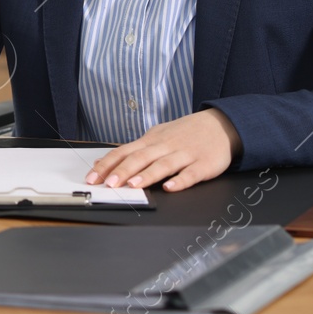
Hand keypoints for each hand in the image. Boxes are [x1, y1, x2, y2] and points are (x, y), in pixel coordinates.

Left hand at [84, 109, 242, 192]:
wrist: (220, 125)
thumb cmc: (184, 133)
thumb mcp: (157, 136)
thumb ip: (134, 150)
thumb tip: (106, 161)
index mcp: (151, 140)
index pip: (124, 151)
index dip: (107, 164)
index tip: (92, 177)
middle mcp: (165, 146)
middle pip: (140, 158)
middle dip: (122, 171)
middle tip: (107, 184)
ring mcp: (185, 154)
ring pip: (163, 165)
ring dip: (147, 175)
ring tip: (132, 185)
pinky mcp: (203, 164)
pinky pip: (190, 174)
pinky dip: (180, 181)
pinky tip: (170, 188)